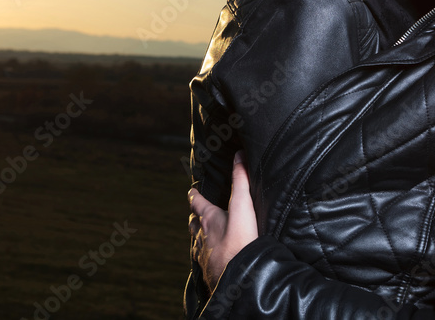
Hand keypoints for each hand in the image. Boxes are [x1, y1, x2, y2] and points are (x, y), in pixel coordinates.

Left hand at [188, 151, 258, 289]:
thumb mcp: (243, 206)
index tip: (191, 190)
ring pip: (197, 242)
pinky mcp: (209, 270)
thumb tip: (239, 156)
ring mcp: (204, 255)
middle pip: (194, 223)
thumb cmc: (240, 241)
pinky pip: (204, 260)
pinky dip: (206, 256)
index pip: (197, 202)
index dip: (194, 195)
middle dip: (195, 217)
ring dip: (199, 237)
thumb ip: (241, 181)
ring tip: (203, 236)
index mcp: (209, 219)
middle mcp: (202, 236)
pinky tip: (212, 259)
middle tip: (196, 213)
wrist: (238, 277)